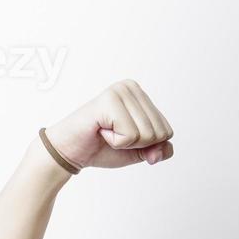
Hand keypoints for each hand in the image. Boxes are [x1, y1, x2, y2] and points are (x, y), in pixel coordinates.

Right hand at [44, 80, 174, 170]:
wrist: (71, 151)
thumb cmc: (102, 147)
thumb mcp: (139, 151)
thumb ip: (159, 150)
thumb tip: (160, 151)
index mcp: (141, 95)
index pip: (167, 132)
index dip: (147, 145)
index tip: (123, 136)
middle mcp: (132, 87)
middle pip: (159, 133)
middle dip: (137, 144)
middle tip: (113, 135)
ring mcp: (120, 91)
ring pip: (146, 135)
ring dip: (124, 143)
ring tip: (106, 131)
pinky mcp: (109, 101)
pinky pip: (130, 135)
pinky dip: (115, 142)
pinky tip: (101, 130)